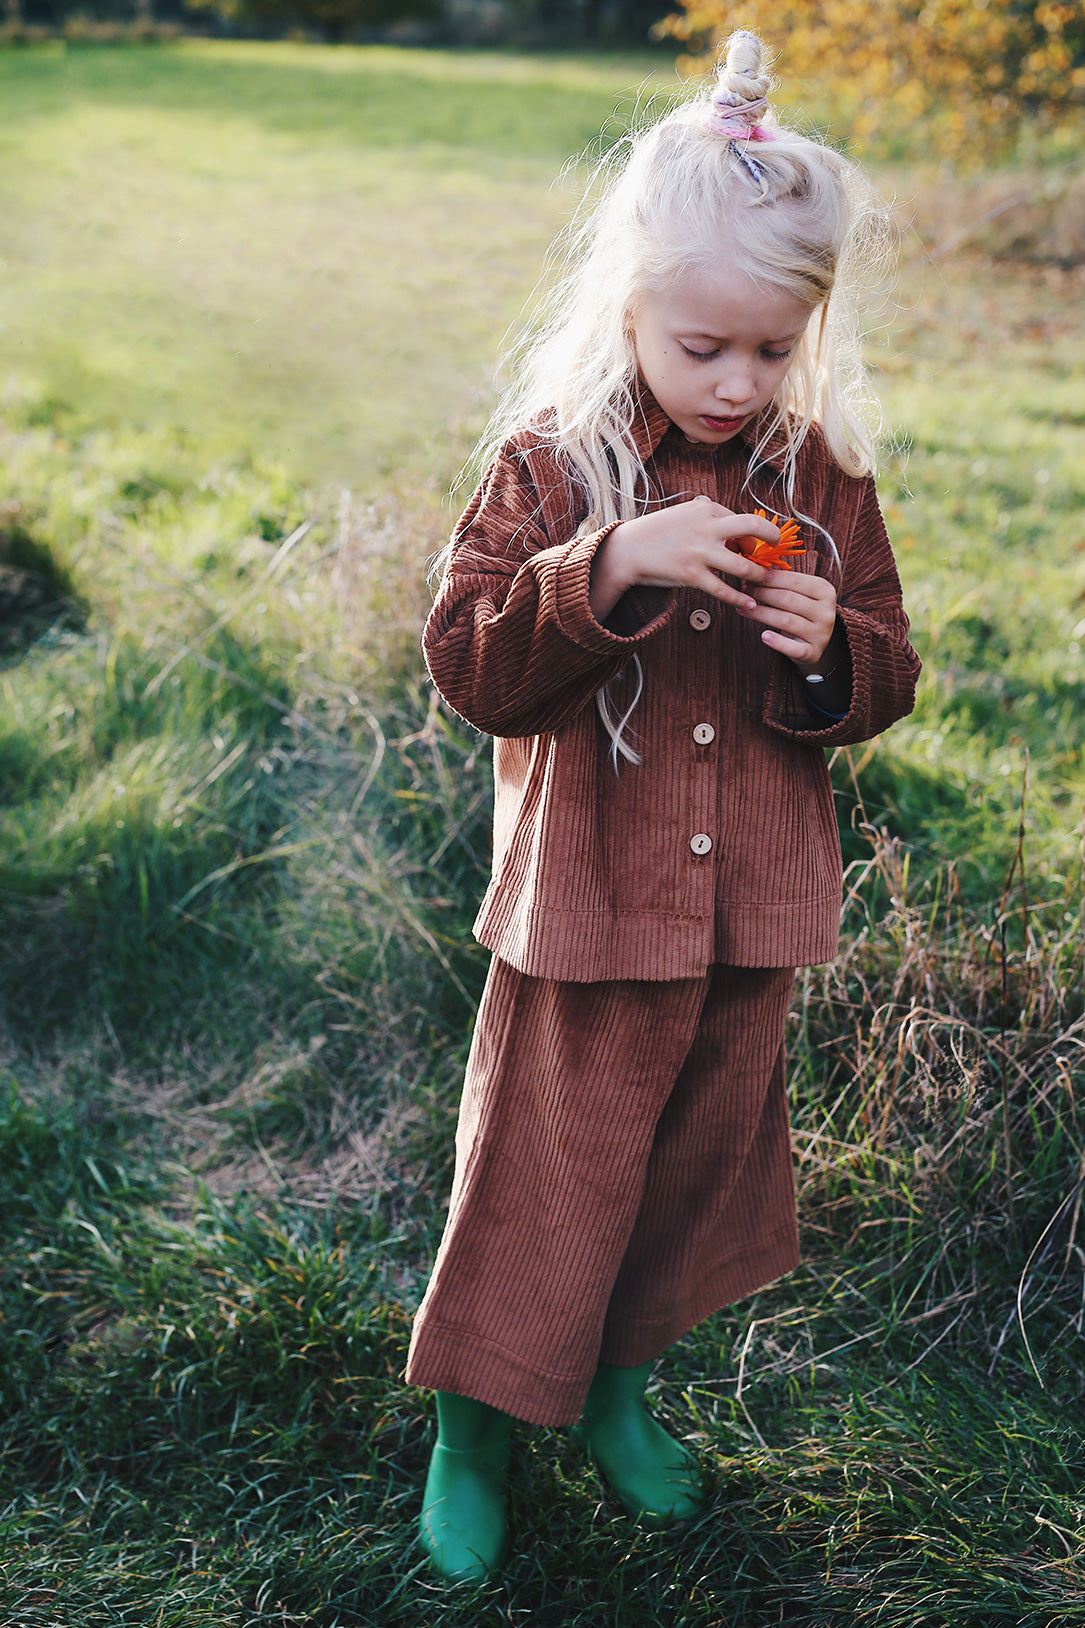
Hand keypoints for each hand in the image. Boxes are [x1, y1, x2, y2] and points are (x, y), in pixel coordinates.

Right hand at [589, 496, 778, 622]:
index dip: (754, 534)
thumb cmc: (657, 533)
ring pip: (742, 565)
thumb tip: (727, 515)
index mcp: (706, 510)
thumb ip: (705, 513)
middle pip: (752, 528)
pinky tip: (749, 604)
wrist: (628, 550)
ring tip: (765, 582)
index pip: (742, 520)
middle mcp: (706, 528)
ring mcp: (699, 552)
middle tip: (776, 551)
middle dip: (771, 538)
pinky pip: (723, 590)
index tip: (758, 546)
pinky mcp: (691, 575)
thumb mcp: (682, 514)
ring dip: (759, 575)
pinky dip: (739, 598)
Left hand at [740, 564, 838, 670]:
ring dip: (761, 613)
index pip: (794, 580)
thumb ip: (782, 582)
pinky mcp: (813, 652)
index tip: (750, 575)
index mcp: (825, 590)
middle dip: (762, 593)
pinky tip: (764, 636)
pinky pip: (793, 648)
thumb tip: (753, 570)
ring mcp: (821, 633)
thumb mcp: (798, 594)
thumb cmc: (800, 612)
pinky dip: (777, 642)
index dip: (769, 578)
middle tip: (743, 590)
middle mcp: (827, 611)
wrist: (814, 642)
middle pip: (788, 599)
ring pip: (786, 620)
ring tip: (743, 609)